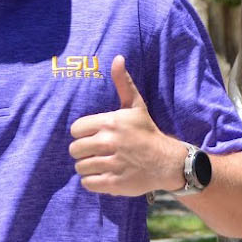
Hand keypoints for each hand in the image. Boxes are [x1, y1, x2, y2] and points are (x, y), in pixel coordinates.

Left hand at [69, 55, 182, 196]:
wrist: (167, 161)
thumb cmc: (146, 132)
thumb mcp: (136, 105)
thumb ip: (123, 82)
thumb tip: (118, 58)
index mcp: (110, 123)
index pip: (76, 130)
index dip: (83, 134)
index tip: (94, 136)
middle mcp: (109, 142)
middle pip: (75, 149)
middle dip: (83, 151)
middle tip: (96, 152)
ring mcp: (112, 164)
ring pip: (80, 167)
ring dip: (88, 166)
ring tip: (101, 163)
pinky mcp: (114, 183)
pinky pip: (87, 183)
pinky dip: (92, 181)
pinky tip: (103, 175)